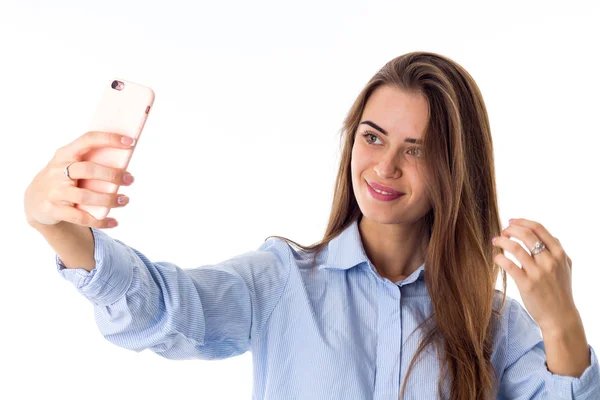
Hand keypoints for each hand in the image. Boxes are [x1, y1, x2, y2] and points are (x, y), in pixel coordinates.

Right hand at [24, 131, 135, 228]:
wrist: (34, 201)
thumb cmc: (62, 179)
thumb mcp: (69, 165)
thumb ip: (90, 160)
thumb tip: (125, 159)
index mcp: (64, 154)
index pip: (88, 140)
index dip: (109, 139)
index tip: (130, 142)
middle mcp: (57, 171)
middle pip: (89, 170)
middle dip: (113, 175)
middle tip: (130, 179)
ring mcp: (54, 191)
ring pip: (86, 196)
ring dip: (109, 199)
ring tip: (125, 200)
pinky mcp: (53, 210)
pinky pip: (80, 217)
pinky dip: (99, 221)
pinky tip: (114, 222)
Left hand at [491, 218, 578, 333]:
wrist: (560, 316)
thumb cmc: (560, 290)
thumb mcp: (565, 267)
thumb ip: (556, 250)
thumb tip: (543, 235)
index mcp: (559, 254)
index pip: (539, 228)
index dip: (522, 222)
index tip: (511, 221)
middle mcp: (549, 261)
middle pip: (526, 234)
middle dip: (510, 229)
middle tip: (502, 232)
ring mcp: (538, 272)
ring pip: (515, 247)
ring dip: (501, 241)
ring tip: (495, 241)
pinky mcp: (527, 284)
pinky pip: (509, 265)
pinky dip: (499, 258)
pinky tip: (496, 257)